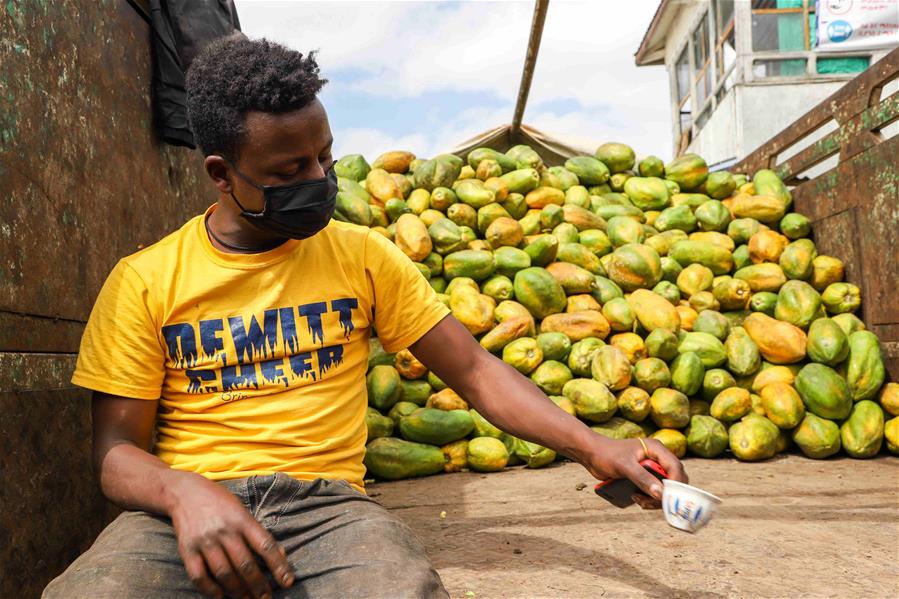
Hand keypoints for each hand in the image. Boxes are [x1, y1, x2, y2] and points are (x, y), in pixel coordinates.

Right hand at [167, 473, 294, 598]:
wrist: (185, 492)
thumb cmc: (220, 502)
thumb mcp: (243, 510)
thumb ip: (259, 532)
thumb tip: (280, 555)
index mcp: (242, 519)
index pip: (265, 545)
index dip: (278, 566)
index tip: (287, 582)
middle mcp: (224, 530)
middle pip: (245, 564)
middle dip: (259, 585)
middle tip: (266, 598)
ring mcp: (205, 541)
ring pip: (225, 573)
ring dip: (238, 591)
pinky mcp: (187, 550)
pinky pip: (199, 576)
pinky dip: (211, 590)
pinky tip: (221, 596)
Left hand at [579, 434, 688, 509]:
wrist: (592, 455)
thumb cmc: (607, 454)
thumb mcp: (625, 466)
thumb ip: (642, 478)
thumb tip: (660, 494)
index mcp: (656, 449)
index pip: (675, 467)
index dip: (676, 484)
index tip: (668, 498)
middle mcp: (657, 458)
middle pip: (673, 480)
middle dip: (665, 494)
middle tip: (651, 502)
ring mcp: (651, 468)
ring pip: (664, 488)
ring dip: (655, 498)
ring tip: (639, 501)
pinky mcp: (644, 476)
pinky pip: (654, 490)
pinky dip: (649, 498)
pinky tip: (636, 498)